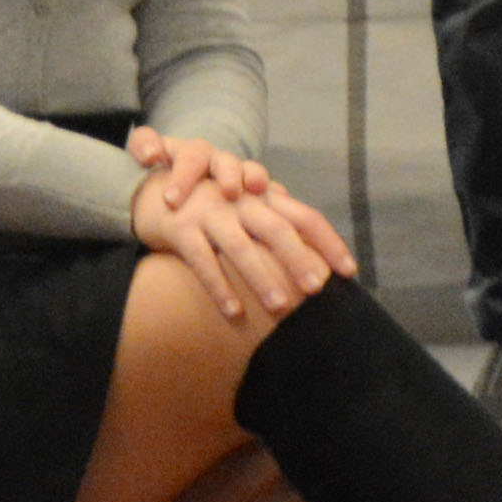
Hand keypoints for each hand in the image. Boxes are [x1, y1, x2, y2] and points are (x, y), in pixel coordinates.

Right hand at [125, 135, 351, 325]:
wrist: (152, 188)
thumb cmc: (209, 206)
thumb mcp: (244, 207)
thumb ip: (276, 221)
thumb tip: (316, 253)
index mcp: (260, 197)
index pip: (304, 217)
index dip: (328, 242)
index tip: (350, 272)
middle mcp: (238, 201)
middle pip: (277, 229)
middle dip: (299, 260)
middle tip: (317, 290)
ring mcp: (209, 213)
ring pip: (241, 247)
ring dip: (262, 279)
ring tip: (281, 308)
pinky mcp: (181, 229)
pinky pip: (202, 261)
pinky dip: (219, 288)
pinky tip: (234, 313)